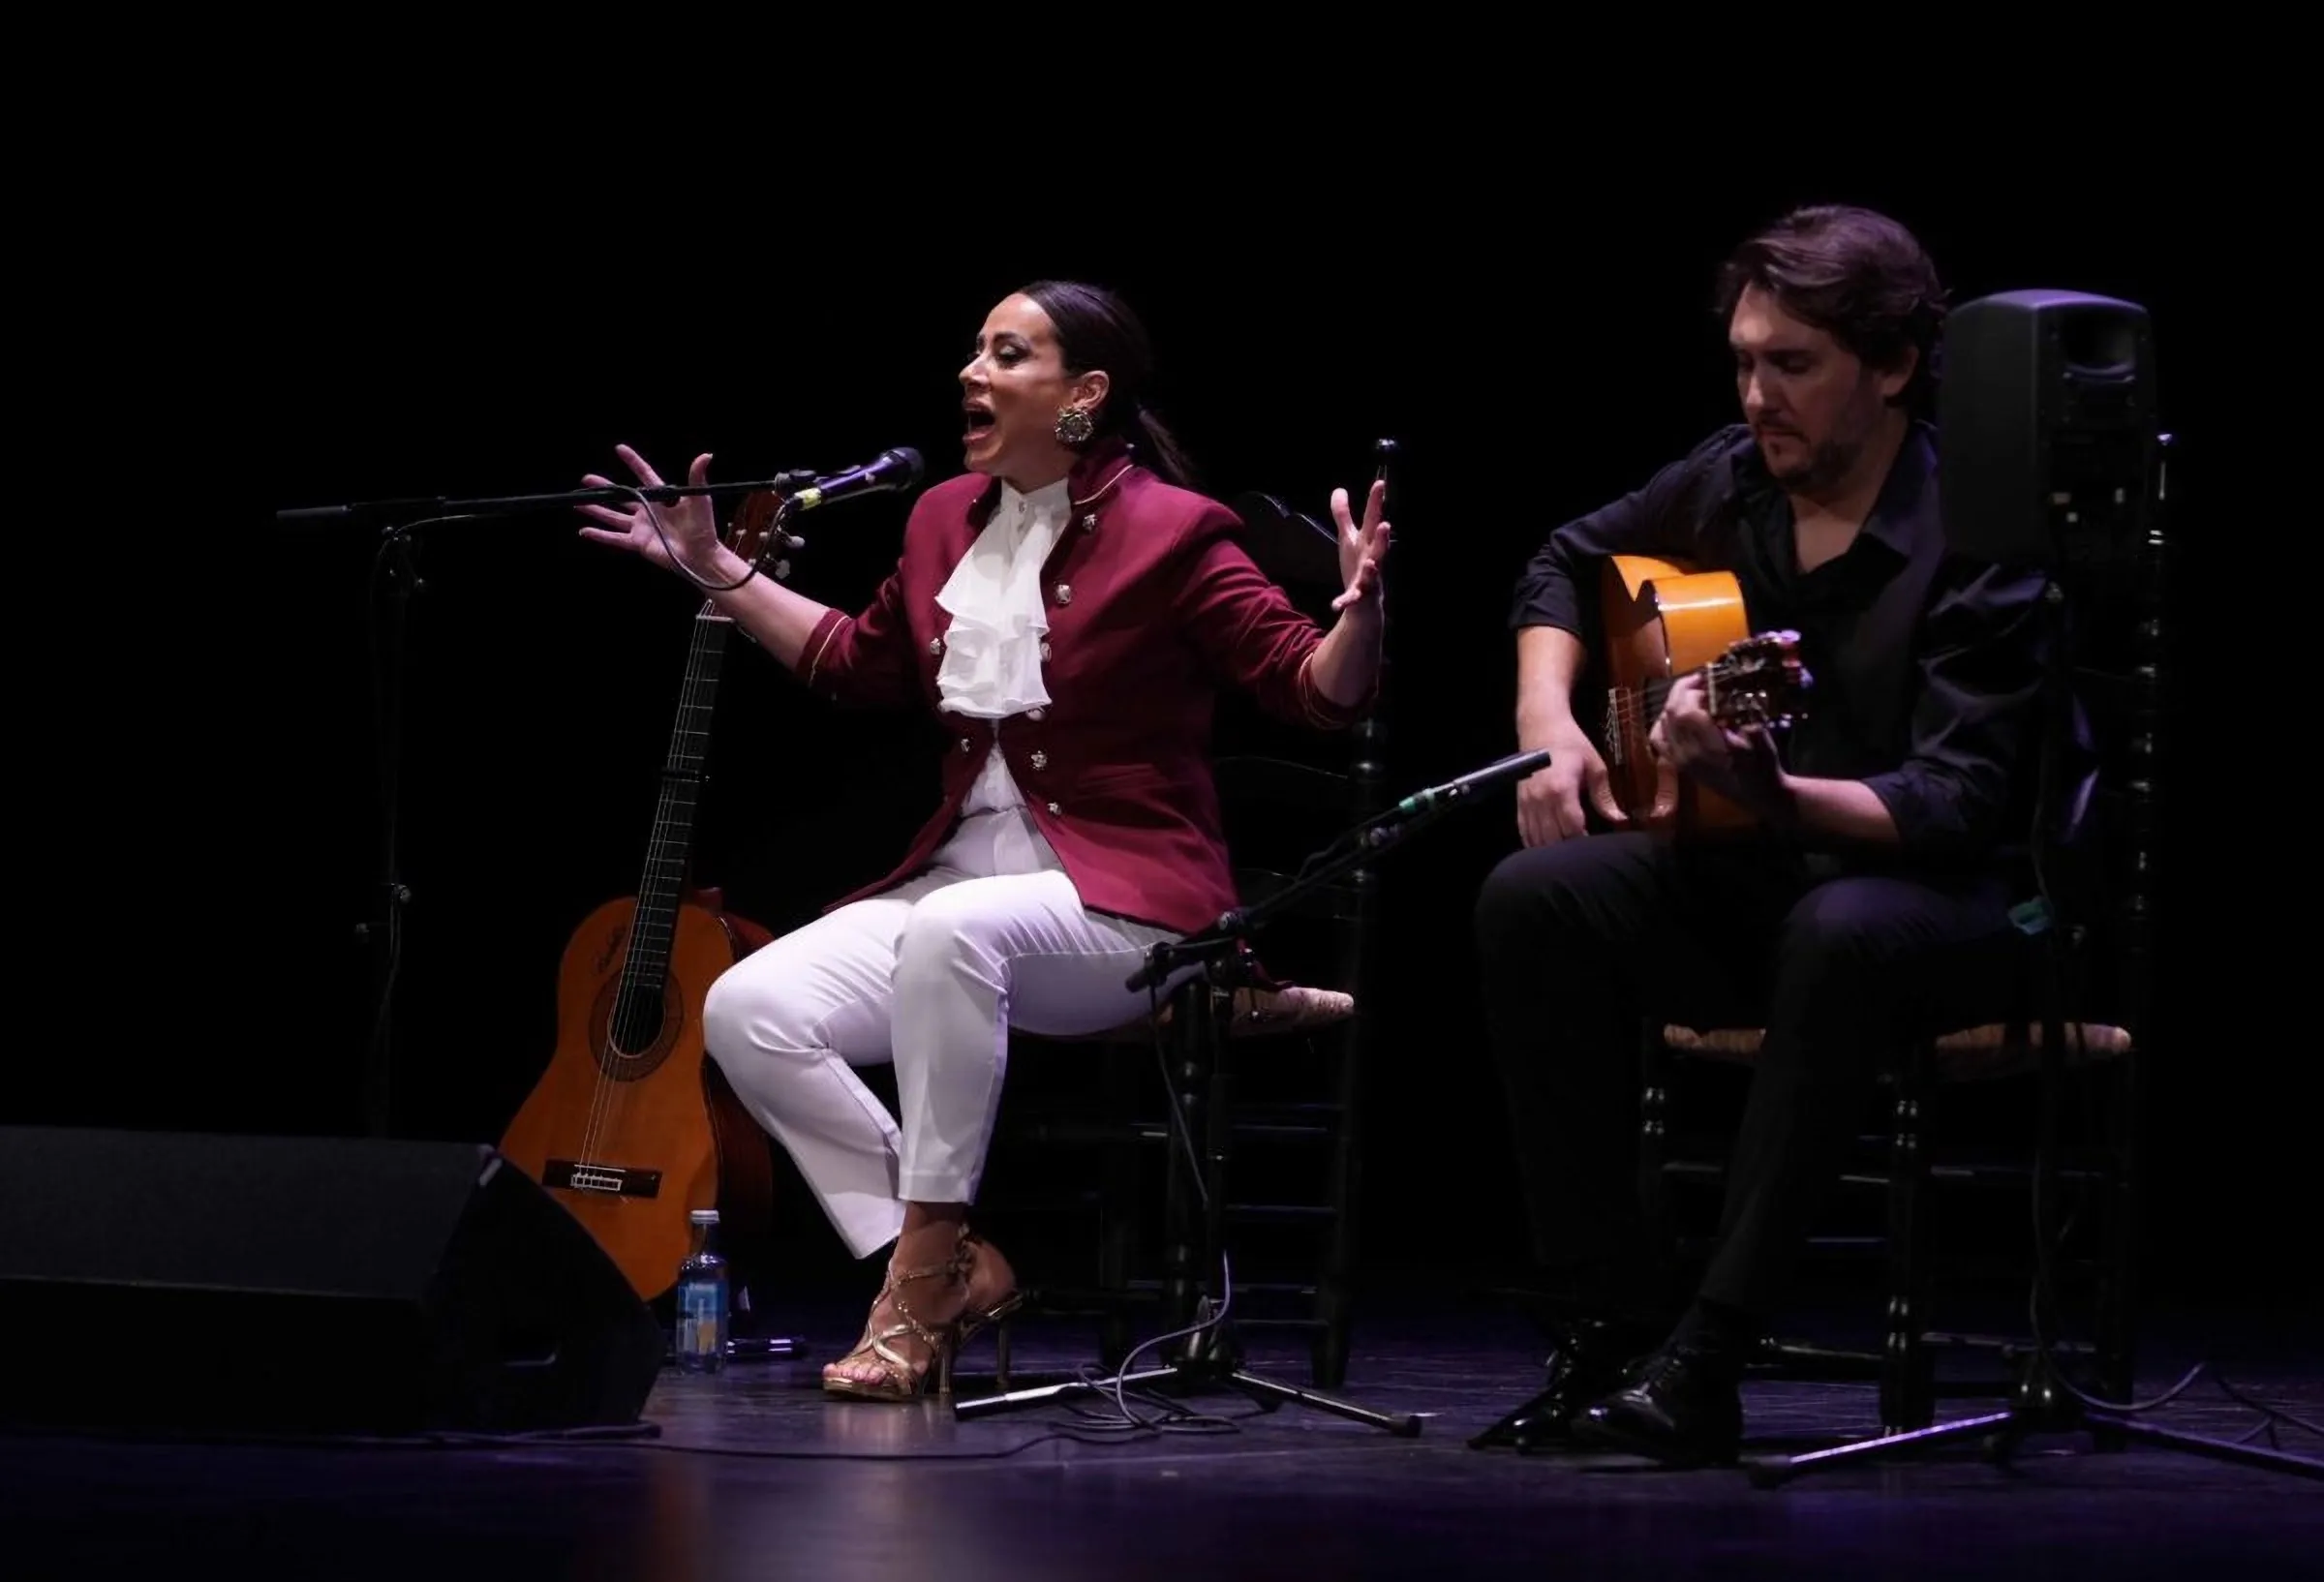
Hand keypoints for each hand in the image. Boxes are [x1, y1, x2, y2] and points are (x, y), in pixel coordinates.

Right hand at [575, 444, 725, 579]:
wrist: (700, 556)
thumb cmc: (703, 528)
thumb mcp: (700, 500)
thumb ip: (697, 477)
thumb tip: (706, 455)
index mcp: (661, 497)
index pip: (644, 475)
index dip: (633, 462)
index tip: (620, 449)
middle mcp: (648, 510)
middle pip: (622, 496)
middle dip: (604, 488)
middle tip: (586, 479)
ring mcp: (641, 527)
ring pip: (613, 516)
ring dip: (596, 510)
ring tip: (578, 502)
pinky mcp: (638, 543)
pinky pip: (615, 538)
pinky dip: (599, 535)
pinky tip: (584, 530)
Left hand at [1329, 478, 1391, 614]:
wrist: (1364, 604)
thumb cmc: (1358, 566)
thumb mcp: (1348, 538)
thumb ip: (1343, 515)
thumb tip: (1339, 490)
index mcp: (1367, 542)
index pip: (1372, 519)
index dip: (1375, 501)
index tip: (1380, 483)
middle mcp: (1371, 558)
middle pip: (1378, 546)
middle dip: (1382, 537)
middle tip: (1385, 525)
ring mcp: (1367, 579)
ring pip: (1372, 573)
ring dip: (1371, 569)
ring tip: (1370, 563)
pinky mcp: (1358, 597)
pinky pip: (1352, 599)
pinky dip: (1345, 601)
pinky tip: (1336, 604)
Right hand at [1516, 724, 1625, 847]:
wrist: (1540, 726)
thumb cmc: (1571, 743)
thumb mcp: (1594, 765)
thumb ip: (1604, 795)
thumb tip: (1618, 819)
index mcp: (1561, 789)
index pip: (1572, 827)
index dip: (1583, 841)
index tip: (1595, 846)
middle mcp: (1541, 799)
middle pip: (1553, 838)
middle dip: (1569, 848)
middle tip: (1582, 851)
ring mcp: (1527, 802)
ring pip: (1537, 838)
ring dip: (1552, 849)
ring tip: (1567, 851)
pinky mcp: (1519, 803)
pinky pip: (1524, 831)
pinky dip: (1535, 843)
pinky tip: (1547, 847)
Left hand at [1648, 671, 1790, 817]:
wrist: (1759, 794)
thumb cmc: (1763, 764)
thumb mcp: (1757, 734)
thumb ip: (1738, 711)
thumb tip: (1722, 689)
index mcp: (1708, 747)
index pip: (1686, 711)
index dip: (1692, 689)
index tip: (1706, 678)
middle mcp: (1688, 754)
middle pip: (1671, 714)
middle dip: (1682, 691)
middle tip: (1699, 680)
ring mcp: (1680, 761)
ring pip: (1662, 723)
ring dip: (1674, 704)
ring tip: (1691, 694)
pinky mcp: (1679, 765)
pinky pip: (1659, 739)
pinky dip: (1664, 722)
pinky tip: (1677, 714)